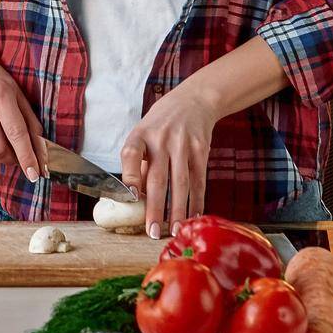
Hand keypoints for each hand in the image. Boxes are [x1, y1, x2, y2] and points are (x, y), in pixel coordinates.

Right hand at [0, 47, 47, 182]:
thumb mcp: (19, 94)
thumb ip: (30, 122)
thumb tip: (41, 151)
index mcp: (0, 96)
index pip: (16, 134)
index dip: (27, 157)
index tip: (35, 174)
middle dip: (13, 159)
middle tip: (21, 158)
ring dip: (0, 153)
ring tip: (5, 140)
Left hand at [119, 82, 218, 239]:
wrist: (193, 101)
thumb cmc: (160, 125)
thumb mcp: (144, 134)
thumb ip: (141, 163)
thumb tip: (139, 198)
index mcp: (140, 134)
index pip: (131, 154)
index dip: (131, 175)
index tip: (132, 196)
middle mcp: (161, 139)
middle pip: (158, 178)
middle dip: (155, 208)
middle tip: (153, 231)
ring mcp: (182, 145)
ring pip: (180, 184)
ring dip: (178, 210)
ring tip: (175, 230)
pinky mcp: (201, 150)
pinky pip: (199, 180)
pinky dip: (197, 201)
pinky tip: (193, 216)